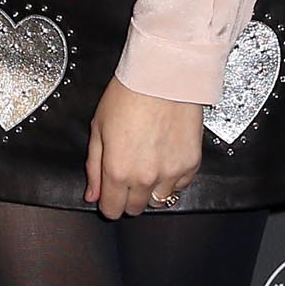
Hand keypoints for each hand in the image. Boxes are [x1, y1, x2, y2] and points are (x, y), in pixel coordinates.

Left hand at [87, 77, 203, 218]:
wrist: (163, 75)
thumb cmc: (128, 94)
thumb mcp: (98, 128)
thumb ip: (94, 167)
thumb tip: (93, 195)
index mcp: (117, 170)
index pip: (112, 210)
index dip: (108, 202)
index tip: (110, 193)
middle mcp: (145, 178)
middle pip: (135, 208)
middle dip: (128, 197)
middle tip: (129, 173)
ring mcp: (170, 173)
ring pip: (159, 201)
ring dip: (151, 189)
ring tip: (148, 164)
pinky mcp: (191, 164)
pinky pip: (181, 186)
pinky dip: (173, 178)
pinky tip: (165, 158)